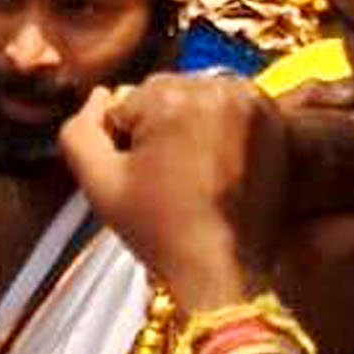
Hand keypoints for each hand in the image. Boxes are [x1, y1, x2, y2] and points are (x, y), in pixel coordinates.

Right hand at [60, 72, 291, 311]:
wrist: (223, 268)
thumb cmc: (159, 230)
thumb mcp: (100, 185)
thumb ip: (79, 132)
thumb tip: (99, 95)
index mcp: (170, 96)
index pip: (126, 103)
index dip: (126, 143)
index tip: (144, 179)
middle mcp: (215, 85)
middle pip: (165, 94)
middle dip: (160, 128)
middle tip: (169, 178)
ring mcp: (250, 100)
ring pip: (197, 98)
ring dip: (191, 125)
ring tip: (195, 173)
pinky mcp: (273, 117)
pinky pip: (230, 107)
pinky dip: (222, 127)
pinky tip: (219, 165)